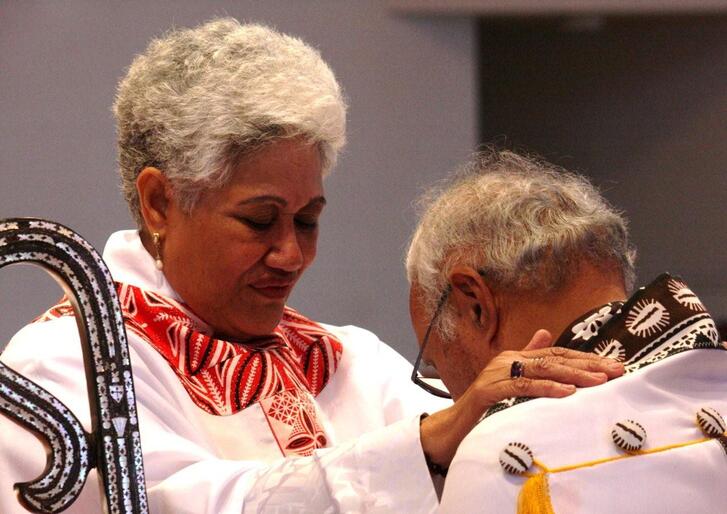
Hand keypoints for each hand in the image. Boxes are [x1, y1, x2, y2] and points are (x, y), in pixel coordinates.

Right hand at [420, 329, 623, 470]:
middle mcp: (507, 361)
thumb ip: (527, 359)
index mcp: (514, 358)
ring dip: (572, 375)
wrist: (452, 428)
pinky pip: (521, 387)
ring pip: (540, 370)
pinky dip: (546, 389)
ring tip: (598, 381)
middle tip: (616, 371)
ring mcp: (496, 374)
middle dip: (587, 364)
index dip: (585, 358)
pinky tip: (567, 392)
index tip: (613, 366)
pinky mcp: (487, 391)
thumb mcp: (510, 383)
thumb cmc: (483, 408)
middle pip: (552, 359)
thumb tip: (546, 333)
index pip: (555, 354)